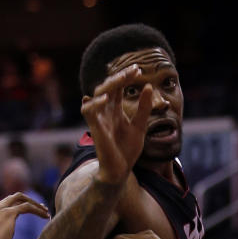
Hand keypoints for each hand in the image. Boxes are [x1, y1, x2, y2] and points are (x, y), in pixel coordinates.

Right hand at [0, 192, 48, 238]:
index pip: (5, 204)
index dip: (19, 206)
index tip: (29, 211)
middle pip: (13, 197)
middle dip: (28, 201)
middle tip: (41, 208)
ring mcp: (1, 209)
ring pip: (22, 199)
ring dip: (35, 204)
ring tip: (46, 212)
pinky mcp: (9, 213)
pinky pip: (27, 206)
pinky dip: (38, 210)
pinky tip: (46, 216)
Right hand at [81, 65, 152, 184]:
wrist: (121, 170)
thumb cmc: (127, 149)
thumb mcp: (140, 125)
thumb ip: (144, 108)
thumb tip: (149, 86)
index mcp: (115, 110)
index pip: (118, 88)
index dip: (126, 77)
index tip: (138, 69)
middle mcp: (105, 111)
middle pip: (107, 87)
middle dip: (119, 77)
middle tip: (133, 70)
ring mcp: (99, 118)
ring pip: (96, 94)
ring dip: (108, 84)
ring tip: (122, 78)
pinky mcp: (94, 128)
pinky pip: (88, 111)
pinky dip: (95, 103)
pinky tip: (107, 97)